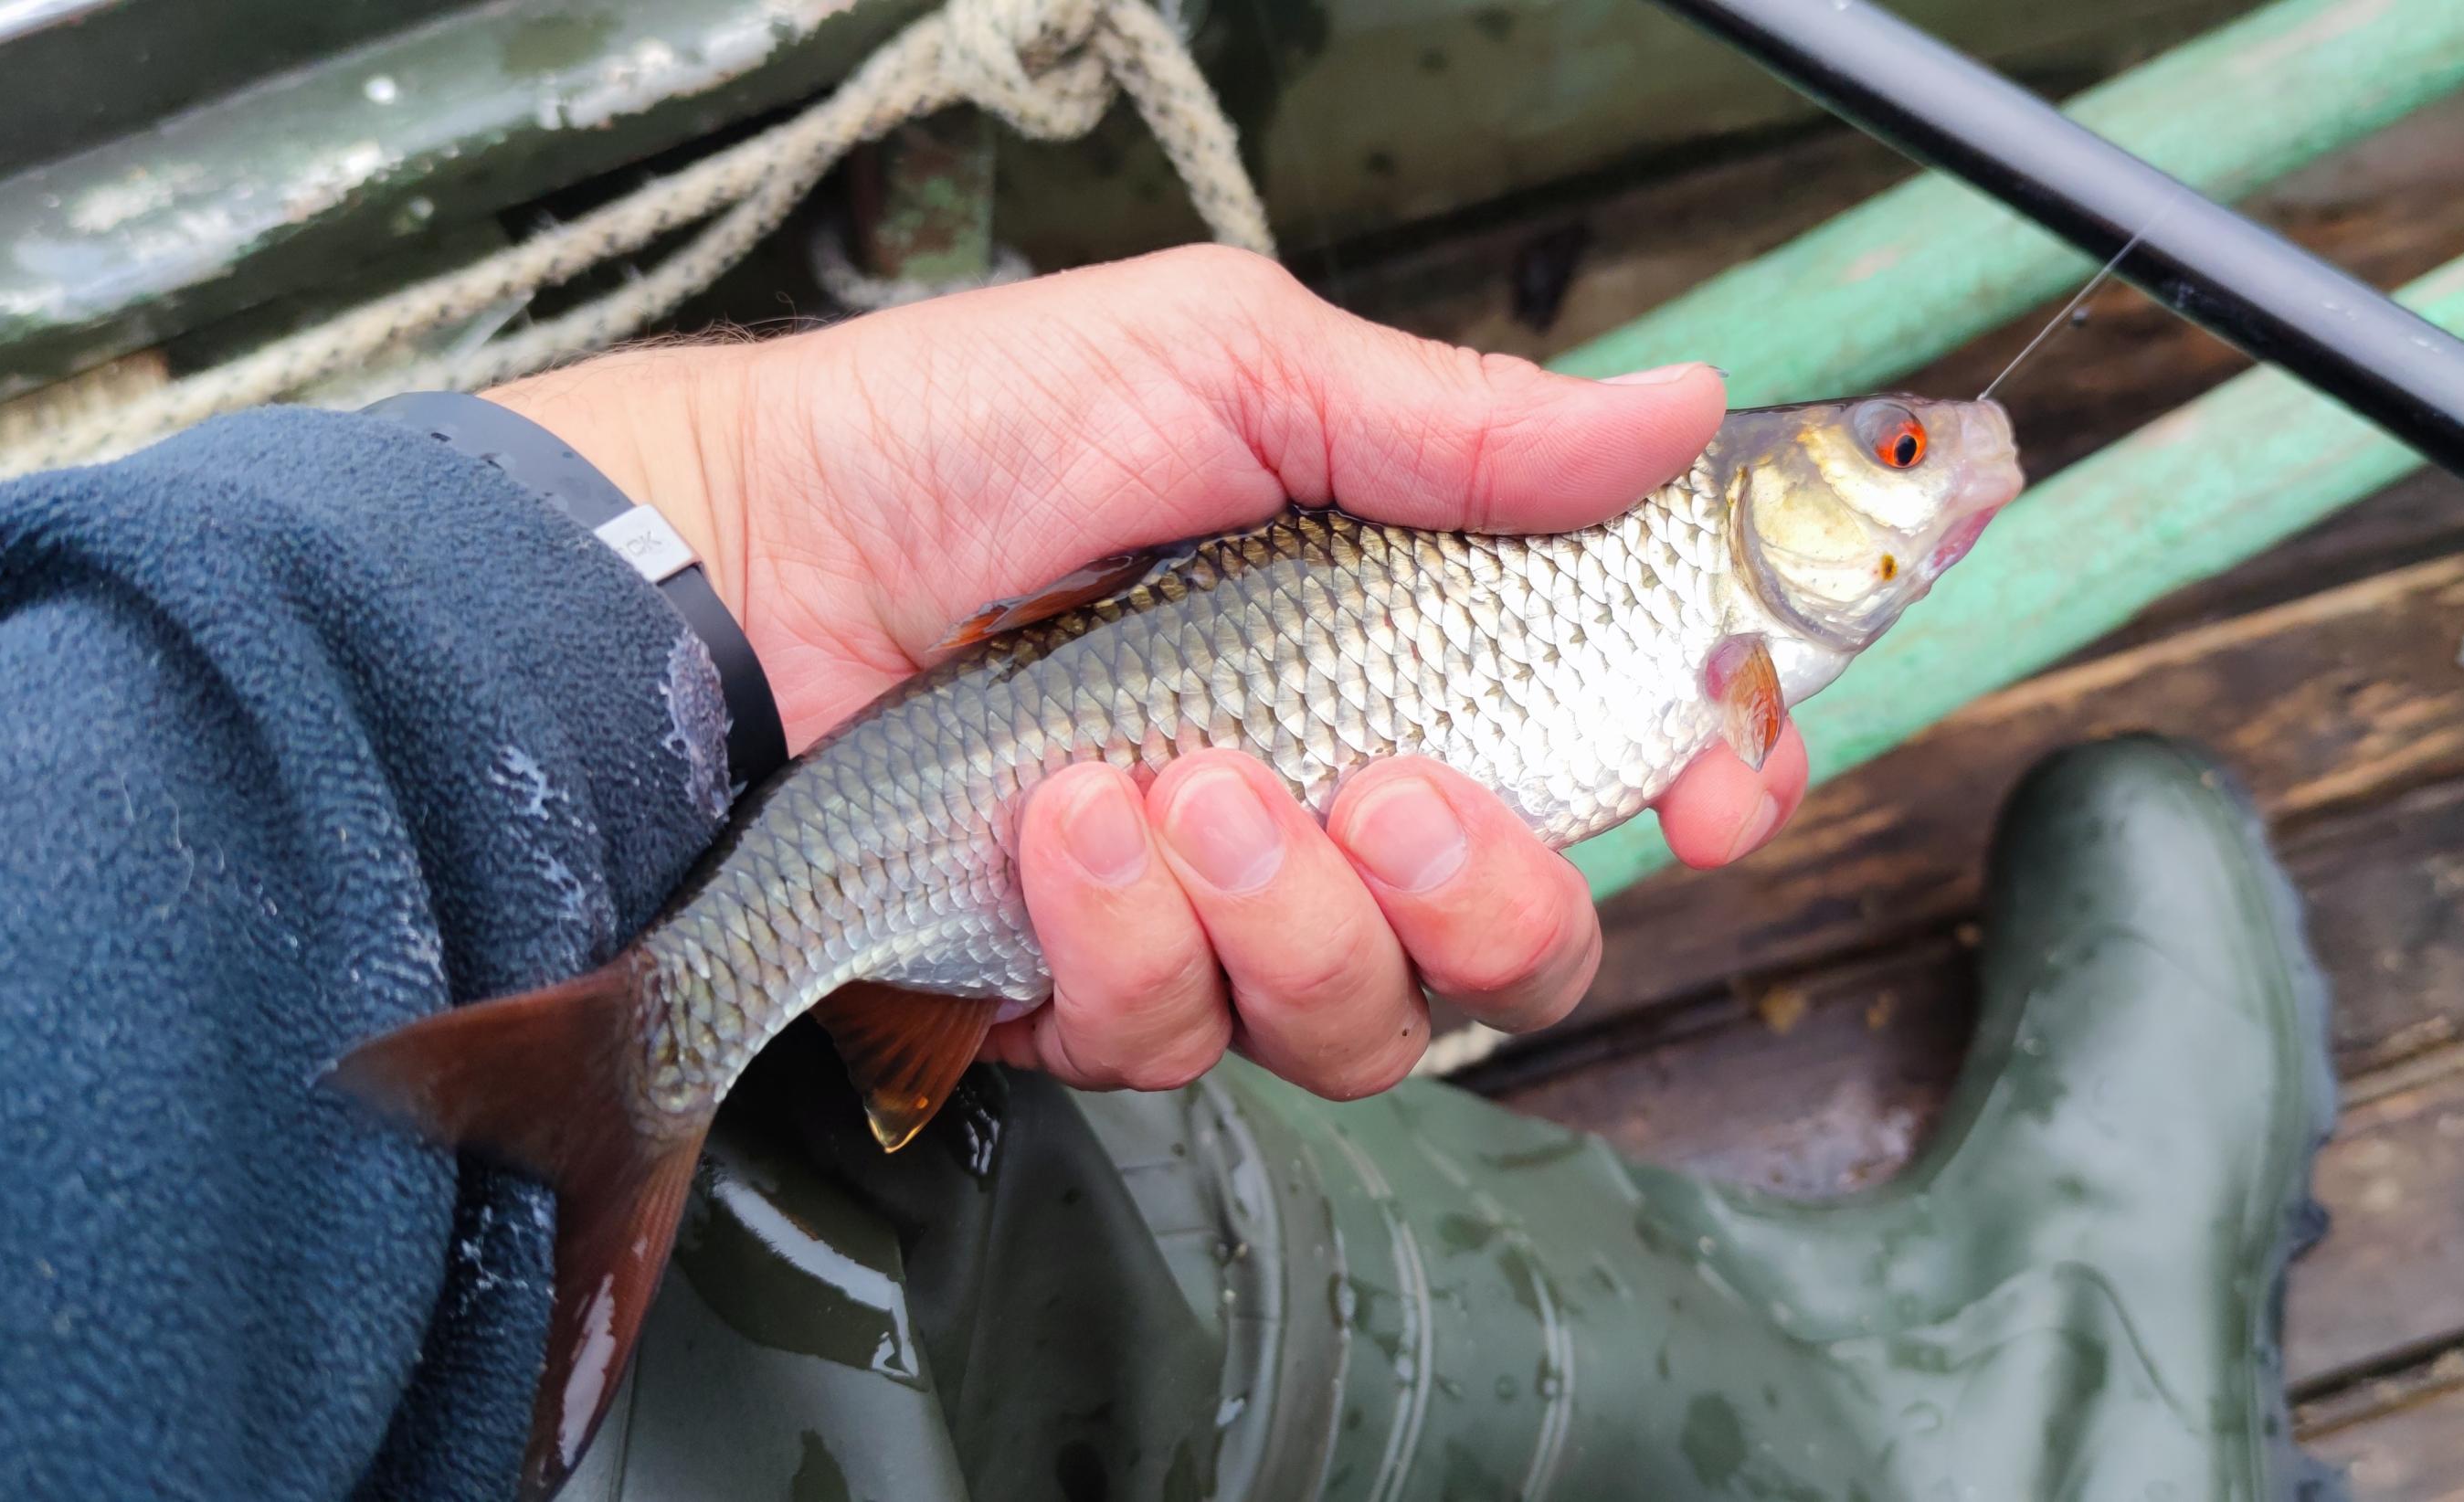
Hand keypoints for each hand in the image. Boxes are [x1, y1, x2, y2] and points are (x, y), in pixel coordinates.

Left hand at [485, 245, 1809, 1099]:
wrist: (744, 549)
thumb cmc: (969, 434)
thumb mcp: (1231, 368)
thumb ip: (1460, 424)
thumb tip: (1677, 411)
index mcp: (1402, 650)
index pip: (1616, 759)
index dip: (1705, 787)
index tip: (1719, 788)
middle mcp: (1336, 802)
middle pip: (1524, 952)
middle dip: (1493, 900)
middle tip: (1393, 794)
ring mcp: (1217, 913)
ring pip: (1366, 1026)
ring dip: (1289, 915)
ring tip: (1172, 780)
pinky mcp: (1092, 991)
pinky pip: (1182, 1040)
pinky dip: (1130, 936)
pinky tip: (1062, 824)